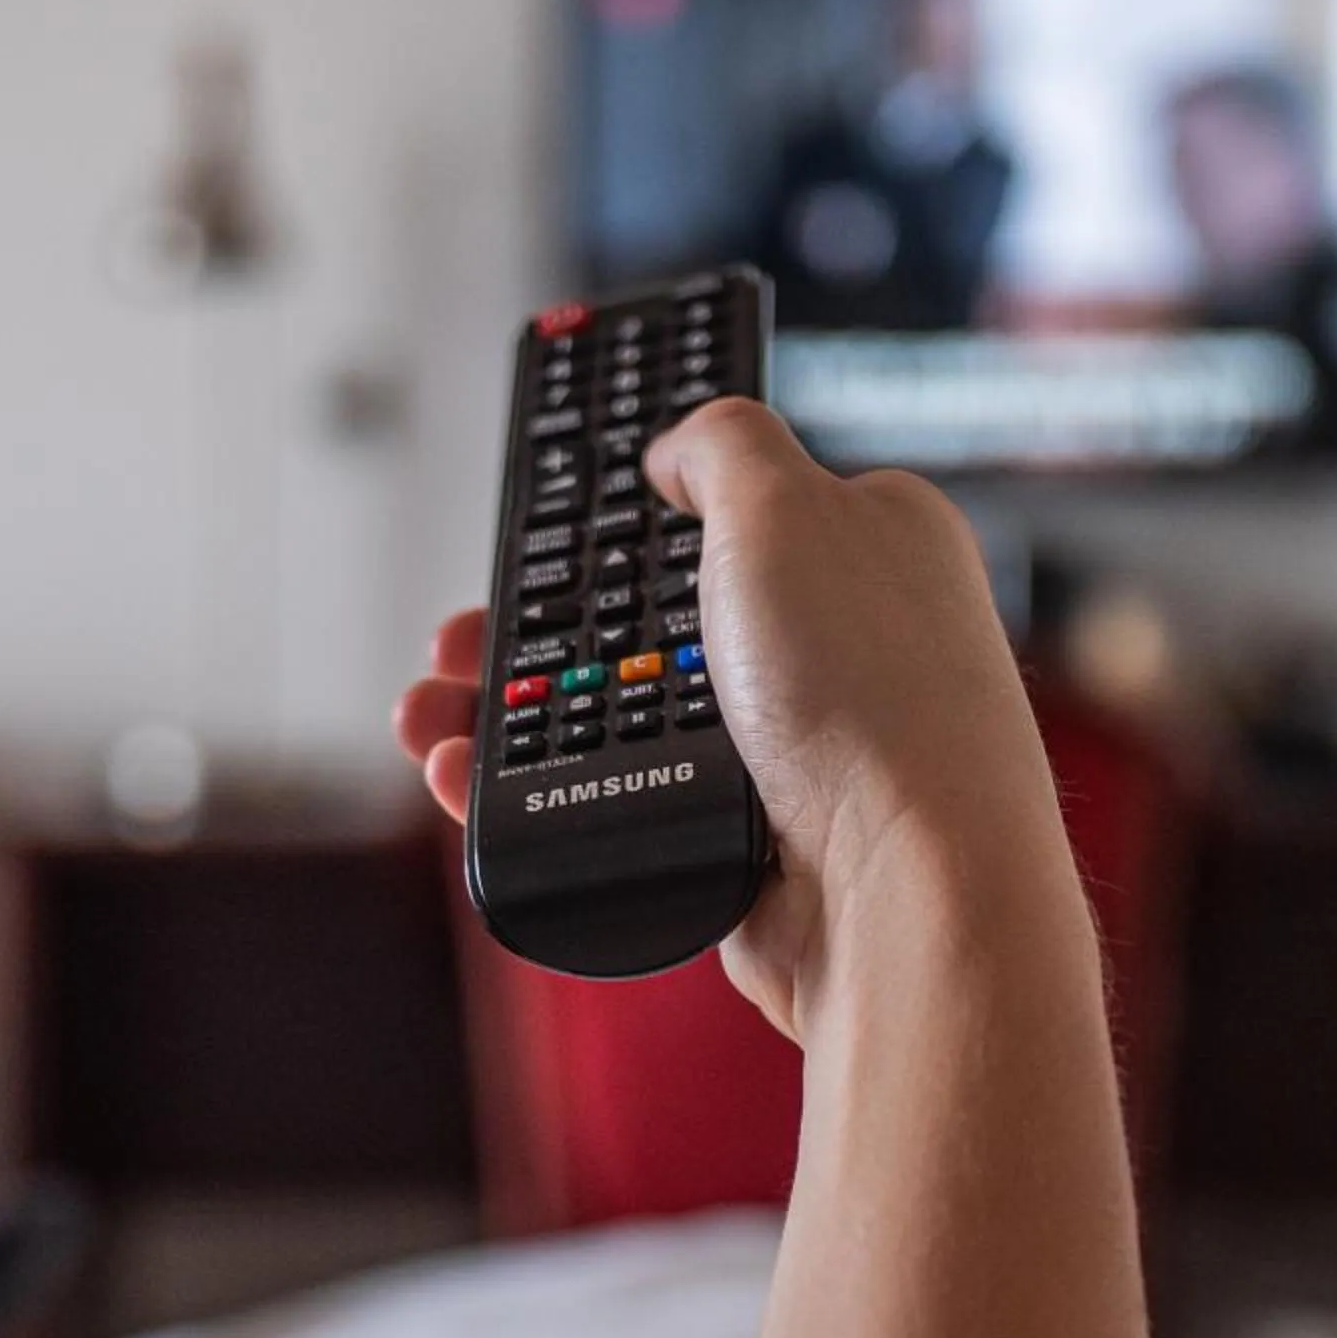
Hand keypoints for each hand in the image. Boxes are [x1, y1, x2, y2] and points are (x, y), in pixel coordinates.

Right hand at [392, 397, 1082, 1039]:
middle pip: (654, 617)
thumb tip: (673, 450)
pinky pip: (622, 801)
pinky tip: (472, 780)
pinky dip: (539, 798)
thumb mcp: (783, 503)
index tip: (547, 530)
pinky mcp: (747, 838)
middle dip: (542, 628)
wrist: (903, 893)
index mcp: (868, 544)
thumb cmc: (875, 698)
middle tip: (465, 637)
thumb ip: (719, 444)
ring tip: (433, 717)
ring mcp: (791, 745)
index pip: (734, 504)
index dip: (631, 515)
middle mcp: (838, 642)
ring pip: (622, 717)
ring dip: (514, 717)